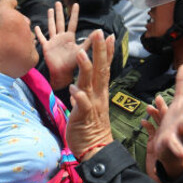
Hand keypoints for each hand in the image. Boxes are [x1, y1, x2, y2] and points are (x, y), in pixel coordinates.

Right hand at [36, 1, 89, 89]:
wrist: (62, 73)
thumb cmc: (73, 63)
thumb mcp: (82, 50)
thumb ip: (89, 41)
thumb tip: (99, 31)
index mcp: (70, 37)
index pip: (72, 22)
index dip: (74, 14)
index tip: (76, 4)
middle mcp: (61, 37)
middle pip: (60, 21)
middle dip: (59, 12)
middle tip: (58, 2)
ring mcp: (53, 42)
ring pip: (51, 27)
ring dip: (50, 18)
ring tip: (50, 9)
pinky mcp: (46, 47)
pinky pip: (42, 38)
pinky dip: (39, 33)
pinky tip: (36, 27)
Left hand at [66, 30, 114, 159]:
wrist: (96, 149)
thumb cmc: (90, 128)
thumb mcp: (88, 107)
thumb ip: (84, 94)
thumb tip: (77, 86)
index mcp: (99, 93)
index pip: (103, 69)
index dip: (106, 52)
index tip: (108, 36)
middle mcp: (97, 96)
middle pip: (99, 70)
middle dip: (99, 51)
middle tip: (99, 33)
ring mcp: (91, 106)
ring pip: (90, 83)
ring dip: (86, 68)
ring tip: (81, 52)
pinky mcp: (83, 118)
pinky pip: (82, 106)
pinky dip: (79, 97)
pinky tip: (74, 88)